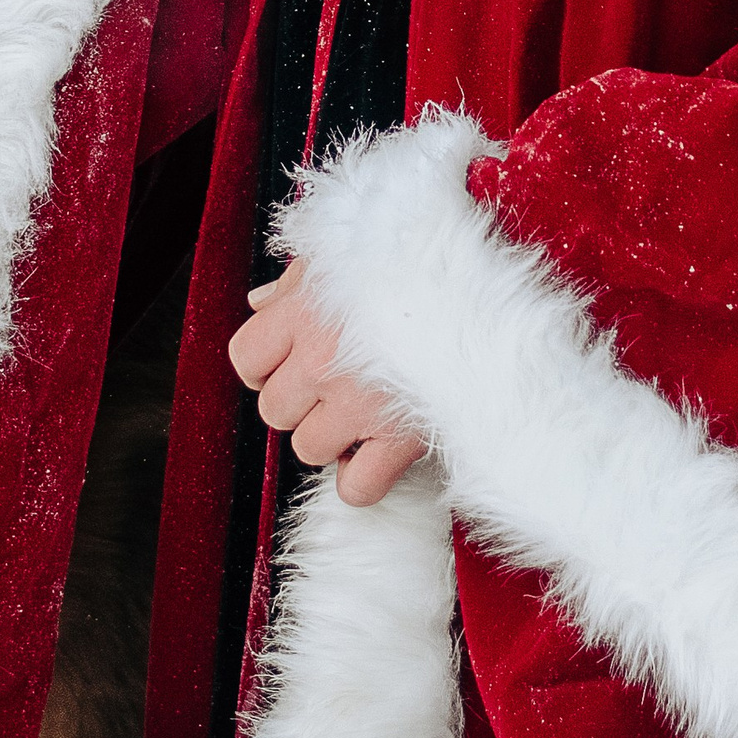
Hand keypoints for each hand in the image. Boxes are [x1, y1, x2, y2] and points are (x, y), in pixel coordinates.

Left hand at [228, 258, 428, 507]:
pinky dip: (363, 480)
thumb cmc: (416, 259)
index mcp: (305, 310)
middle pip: (275, 410)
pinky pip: (357, 487)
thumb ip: (298, 282)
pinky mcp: (401, 436)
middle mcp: (323, 358)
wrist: (491, 284)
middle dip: (302, 401)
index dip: (265, 365)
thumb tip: (261, 304)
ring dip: (333, 437)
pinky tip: (379, 452)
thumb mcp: (348, 250)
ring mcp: (359, 402)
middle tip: (338, 382)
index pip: (246, 358)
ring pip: (309, 449)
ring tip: (366, 409)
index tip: (290, 362)